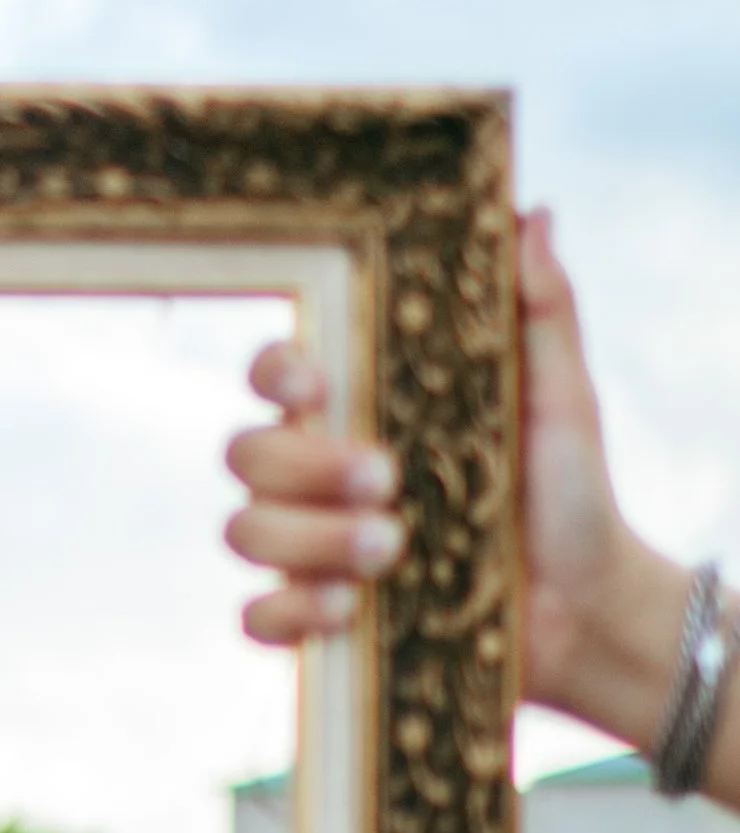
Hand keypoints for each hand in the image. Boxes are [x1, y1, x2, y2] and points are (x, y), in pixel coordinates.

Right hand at [223, 211, 690, 744]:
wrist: (588, 603)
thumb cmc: (571, 492)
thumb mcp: (561, 397)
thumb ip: (540, 310)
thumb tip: (530, 215)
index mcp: (364, 407)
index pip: (275, 372)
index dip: (273, 369)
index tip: (316, 380)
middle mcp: (321, 474)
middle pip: (245, 452)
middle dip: (304, 466)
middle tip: (387, 480)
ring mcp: (314, 546)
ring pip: (244, 529)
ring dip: (308, 539)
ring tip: (391, 549)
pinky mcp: (322, 618)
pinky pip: (257, 617)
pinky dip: (290, 612)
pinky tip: (349, 609)